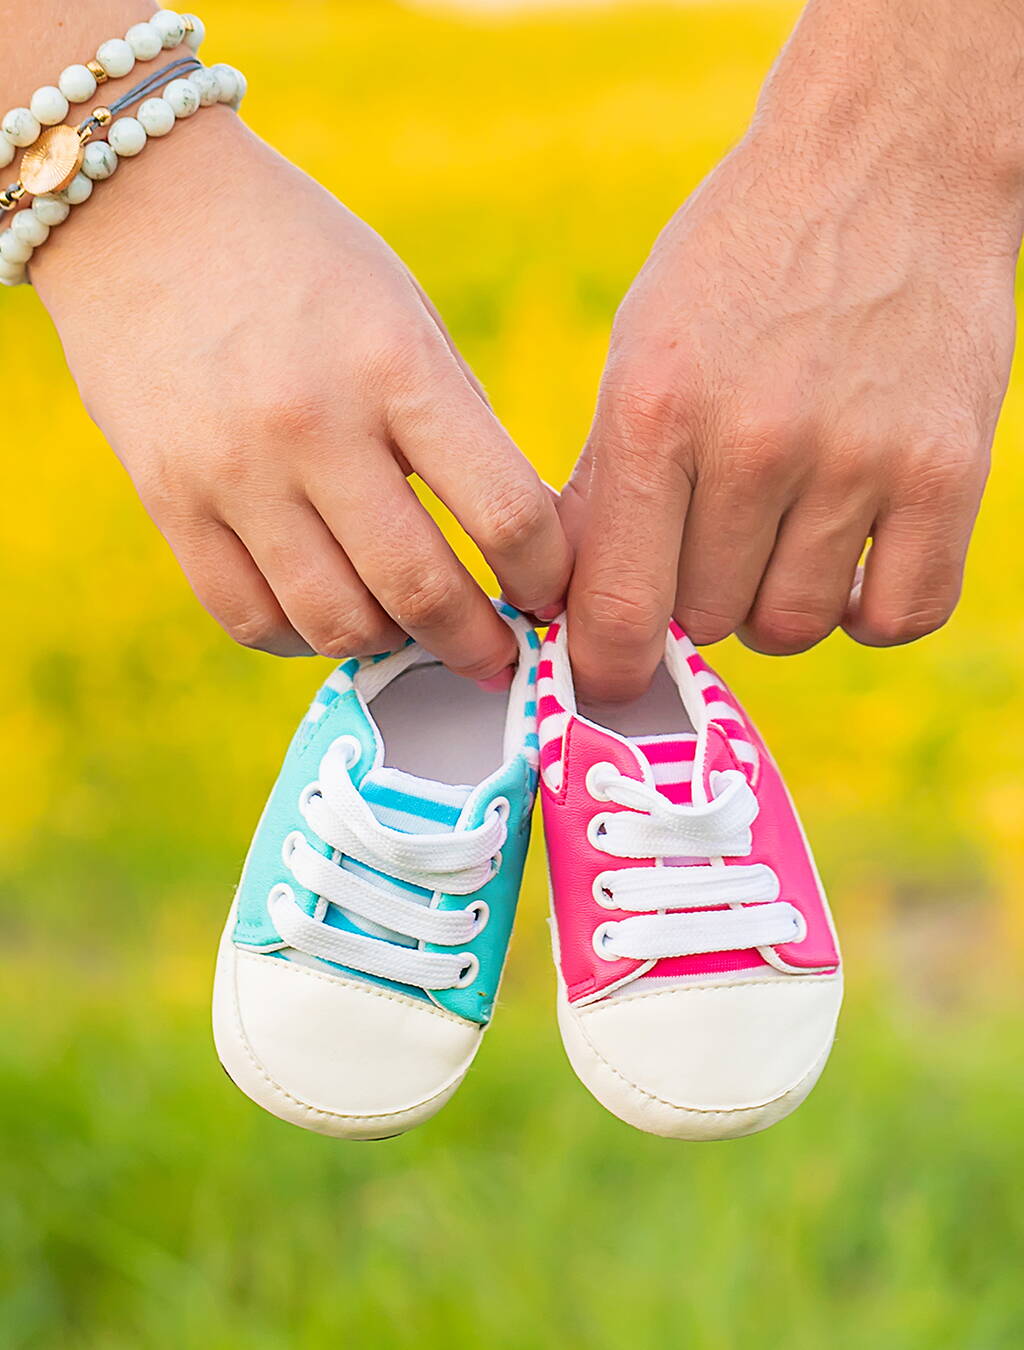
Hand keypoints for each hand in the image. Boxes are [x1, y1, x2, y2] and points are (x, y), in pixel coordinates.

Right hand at [33, 113, 570, 677]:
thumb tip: (512, 540)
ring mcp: (233, 470)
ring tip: (411, 634)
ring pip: (333, 621)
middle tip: (498, 659)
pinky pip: (248, 616)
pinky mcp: (169, 501)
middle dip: (478, 644)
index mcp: (396, 364)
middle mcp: (314, 424)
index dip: (544, 576)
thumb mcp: (404, 314)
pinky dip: (302, 640)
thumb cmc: (302, 261)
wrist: (140, 209)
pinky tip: (329, 619)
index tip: (547, 595)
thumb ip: (457, 425)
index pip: (505, 511)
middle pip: (420, 588)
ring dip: (391, 647)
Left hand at [562, 0, 1023, 700]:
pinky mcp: (946, 470)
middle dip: (697, 598)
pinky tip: (850, 556)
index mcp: (658, 411)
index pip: (620, 605)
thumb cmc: (741, 269)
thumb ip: (604, 484)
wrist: (884, 168)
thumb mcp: (640, 352)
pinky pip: (897, 619)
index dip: (607, 665)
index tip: (611, 675)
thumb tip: (567, 608)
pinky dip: (868, 610)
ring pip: (793, 628)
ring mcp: (858, 459)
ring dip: (776, 604)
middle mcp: (756, 441)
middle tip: (713, 537)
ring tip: (781, 534)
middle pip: (707, 621)